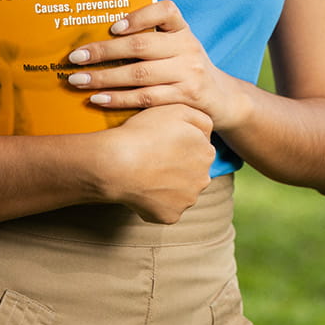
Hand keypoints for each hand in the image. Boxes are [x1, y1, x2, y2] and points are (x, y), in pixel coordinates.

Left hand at [66, 0, 248, 133]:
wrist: (222, 98)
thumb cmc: (185, 67)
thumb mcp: (176, 45)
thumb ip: (150, 37)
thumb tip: (99, 36)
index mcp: (182, 29)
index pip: (165, 11)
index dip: (139, 16)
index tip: (113, 27)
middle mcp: (188, 47)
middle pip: (141, 46)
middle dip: (103, 52)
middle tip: (75, 58)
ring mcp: (189, 73)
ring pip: (139, 75)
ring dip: (104, 78)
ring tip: (78, 80)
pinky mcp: (186, 98)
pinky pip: (146, 98)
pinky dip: (119, 98)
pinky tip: (98, 99)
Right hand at [94, 104, 215, 223]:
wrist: (117, 162)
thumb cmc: (143, 133)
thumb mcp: (177, 110)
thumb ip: (200, 119)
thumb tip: (208, 133)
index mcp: (206, 153)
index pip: (199, 150)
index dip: (180, 146)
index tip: (162, 143)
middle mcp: (203, 179)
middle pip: (192, 173)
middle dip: (177, 168)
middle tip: (153, 159)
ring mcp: (187, 200)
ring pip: (179, 192)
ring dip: (167, 186)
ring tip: (144, 174)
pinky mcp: (170, 215)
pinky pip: (165, 209)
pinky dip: (155, 202)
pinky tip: (141, 190)